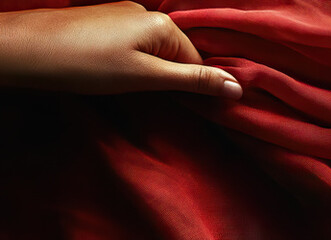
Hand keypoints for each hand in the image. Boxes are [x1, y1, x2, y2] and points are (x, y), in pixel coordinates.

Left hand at [0, 1, 241, 98]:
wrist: (21, 49)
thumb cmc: (84, 65)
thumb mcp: (144, 78)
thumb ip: (192, 81)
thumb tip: (238, 87)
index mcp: (163, 25)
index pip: (197, 62)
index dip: (194, 88)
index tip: (186, 111)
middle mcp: (147, 13)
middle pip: (175, 54)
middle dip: (168, 78)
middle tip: (146, 98)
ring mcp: (122, 14)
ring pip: (151, 50)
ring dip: (145, 72)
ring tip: (120, 86)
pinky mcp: (102, 20)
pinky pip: (131, 44)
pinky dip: (127, 61)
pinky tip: (105, 73)